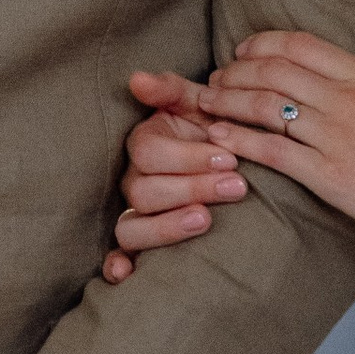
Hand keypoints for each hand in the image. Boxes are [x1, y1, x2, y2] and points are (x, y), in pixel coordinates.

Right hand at [104, 70, 247, 280]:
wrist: (232, 163)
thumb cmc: (214, 131)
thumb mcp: (198, 105)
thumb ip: (171, 90)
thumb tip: (136, 79)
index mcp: (145, 145)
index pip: (149, 153)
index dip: (187, 158)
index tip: (229, 159)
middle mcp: (134, 180)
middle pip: (144, 191)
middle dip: (192, 188)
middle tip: (237, 187)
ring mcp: (136, 214)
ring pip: (131, 228)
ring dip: (166, 227)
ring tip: (206, 220)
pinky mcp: (142, 243)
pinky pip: (119, 257)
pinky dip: (117, 267)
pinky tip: (127, 275)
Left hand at [125, 33, 354, 251]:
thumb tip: (354, 80)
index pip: (298, 45)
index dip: (261, 44)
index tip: (242, 50)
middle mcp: (346, 99)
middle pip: (272, 70)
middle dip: (234, 71)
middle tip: (215, 78)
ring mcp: (336, 137)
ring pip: (264, 106)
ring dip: (227, 101)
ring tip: (207, 103)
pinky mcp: (329, 176)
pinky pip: (272, 151)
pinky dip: (239, 140)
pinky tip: (219, 137)